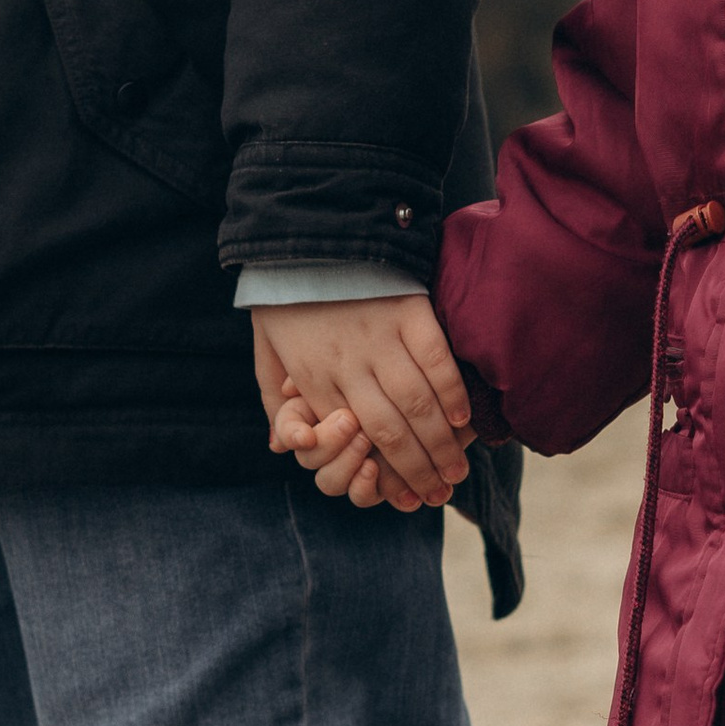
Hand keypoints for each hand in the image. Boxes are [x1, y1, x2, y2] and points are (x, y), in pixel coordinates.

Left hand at [251, 295, 470, 512]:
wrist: (305, 229)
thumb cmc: (285, 296)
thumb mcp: (264, 350)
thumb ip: (273, 400)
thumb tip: (281, 446)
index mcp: (312, 378)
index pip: (350, 441)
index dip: (380, 474)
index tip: (402, 496)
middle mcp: (347, 365)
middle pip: (388, 432)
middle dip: (418, 470)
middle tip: (440, 493)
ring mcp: (379, 338)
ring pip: (416, 404)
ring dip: (440, 444)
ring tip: (456, 470)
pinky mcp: (408, 310)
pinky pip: (435, 359)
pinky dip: (451, 392)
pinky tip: (461, 419)